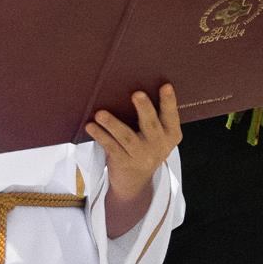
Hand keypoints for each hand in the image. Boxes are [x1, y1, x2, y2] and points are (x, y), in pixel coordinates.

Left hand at [88, 83, 181, 236]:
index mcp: (170, 134)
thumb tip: (136, 82)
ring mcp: (141, 155)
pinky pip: (111, 146)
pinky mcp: (123, 162)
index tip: (165, 86)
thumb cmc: (145, 146)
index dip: (169, 101)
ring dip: (113, 124)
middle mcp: (158, 145)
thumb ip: (153, 116)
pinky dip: (100, 135)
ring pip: (126, 137)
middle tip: (137, 94)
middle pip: (151, 125)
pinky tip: (91, 126)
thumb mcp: (157, 135)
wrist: (136, 182)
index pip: (171, 115)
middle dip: (144, 109)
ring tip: (100, 114)